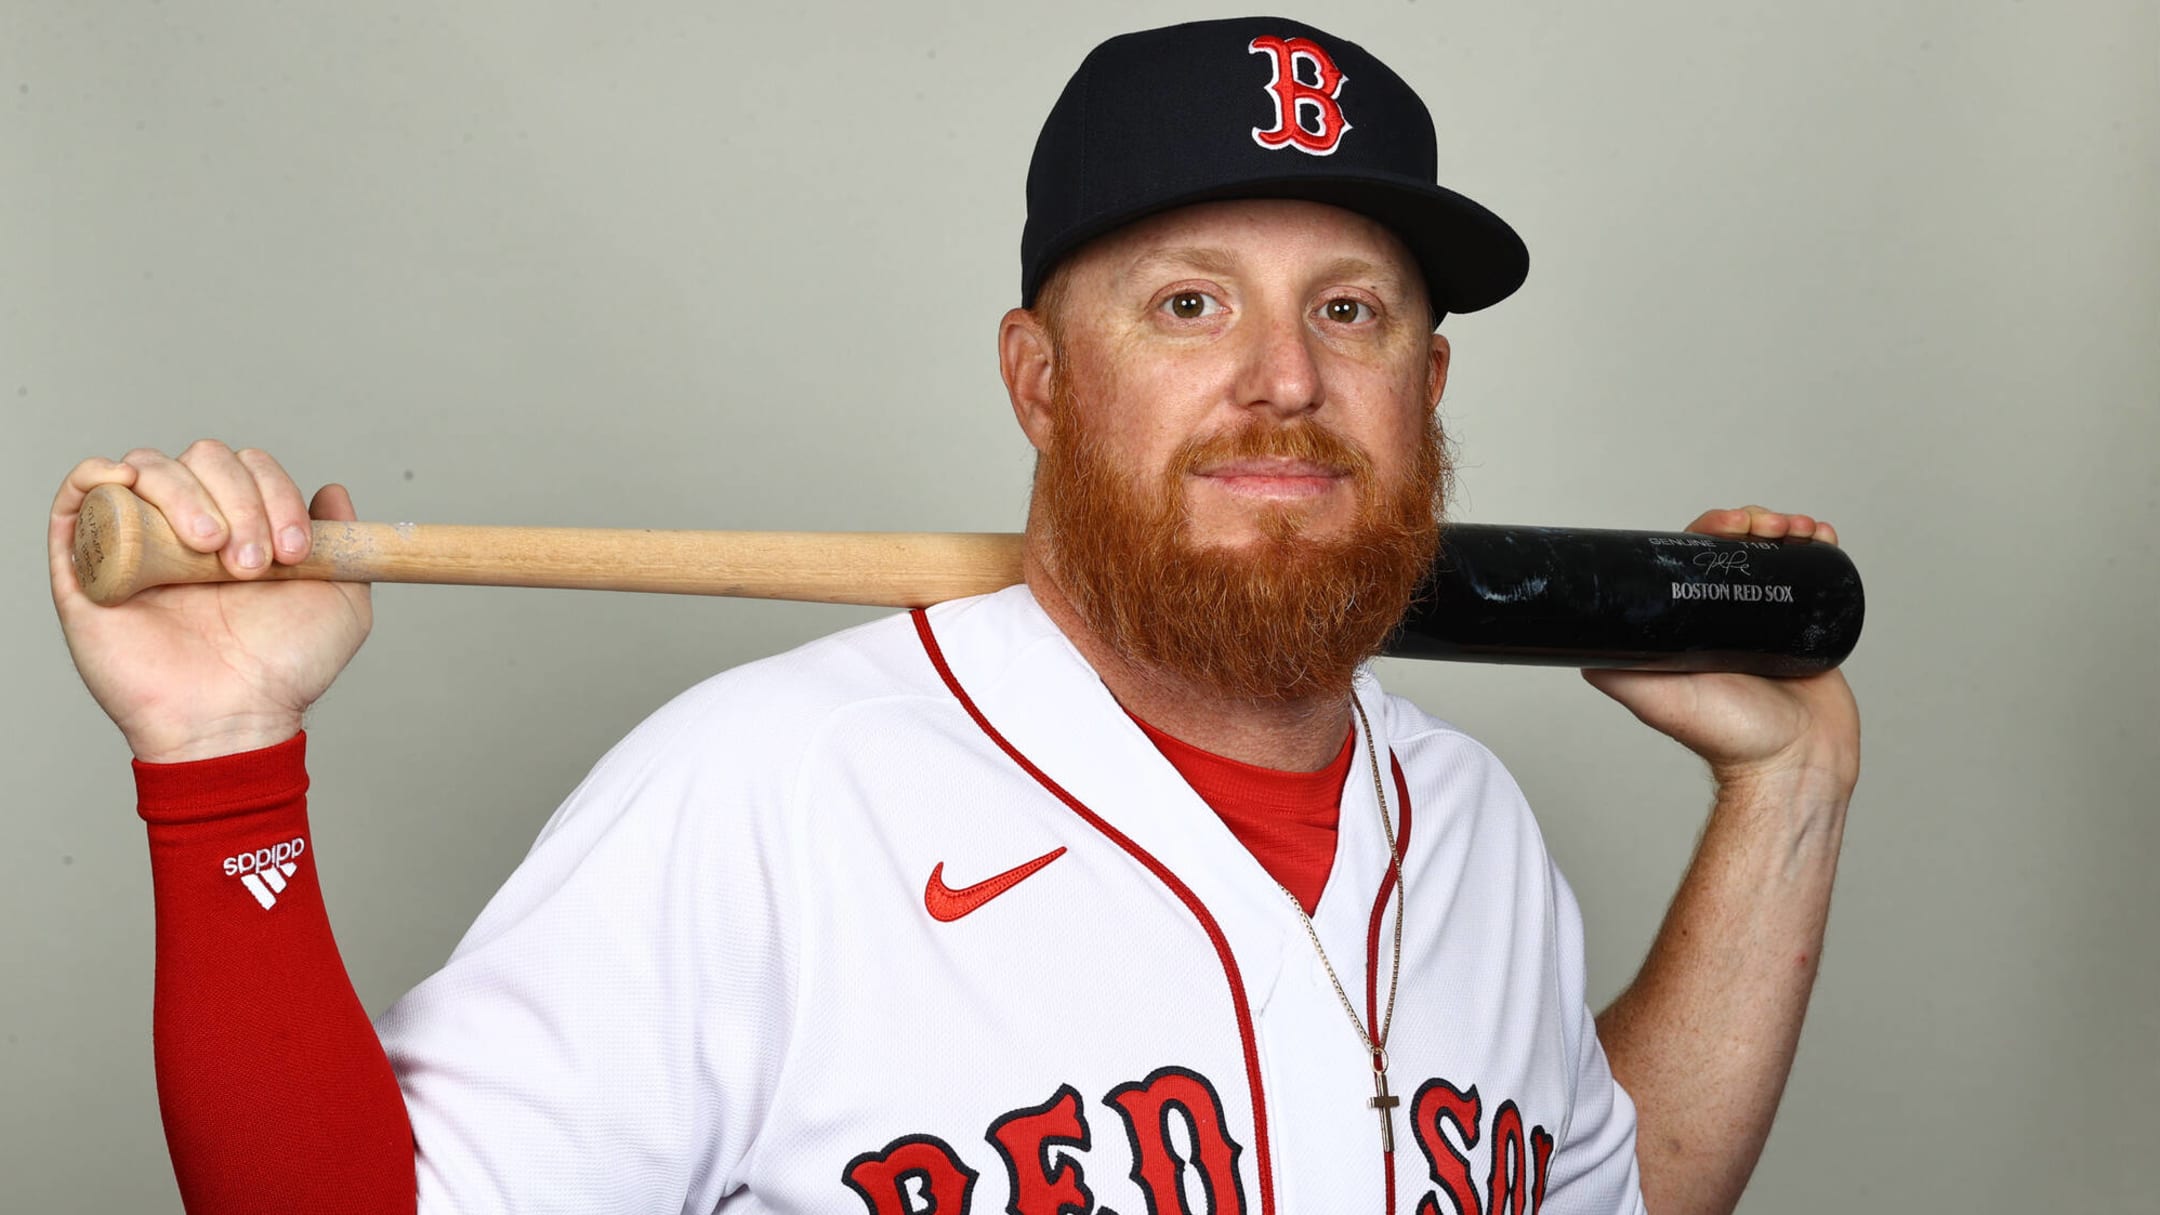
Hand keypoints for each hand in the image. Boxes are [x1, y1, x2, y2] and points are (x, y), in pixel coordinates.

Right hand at [48, 442, 373, 763]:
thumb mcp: (341, 602)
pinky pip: (77, 497)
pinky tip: (125, 484)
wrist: (235, 718)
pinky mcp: (87, 567)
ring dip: (186, 496)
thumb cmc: (286, 670)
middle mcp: (187, 527)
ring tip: (210, 552)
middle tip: (253, 564)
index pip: (250, 468)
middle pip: (202, 459)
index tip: (295, 549)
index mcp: (242, 526)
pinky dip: (96, 474)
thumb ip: (343, 542)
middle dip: (239, 500)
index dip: (275, 493)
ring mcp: (137, 542)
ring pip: (148, 469)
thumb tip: (331, 491)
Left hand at [1581, 507, 1859, 798]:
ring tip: (1803, 529)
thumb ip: (1618, 675)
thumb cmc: (1730, 739)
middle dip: (1754, 523)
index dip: (1711, 532)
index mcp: (1691, 626)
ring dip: (1788, 529)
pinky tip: (1824, 536)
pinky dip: (1820, 549)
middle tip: (1767, 523)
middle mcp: (1728, 620)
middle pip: (1737, 551)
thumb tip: (1578, 648)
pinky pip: (1816, 579)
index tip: (1731, 524)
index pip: (1692, 560)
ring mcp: (1771, 621)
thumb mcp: (1659, 701)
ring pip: (1777, 557)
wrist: (1795, 765)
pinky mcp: (1809, 629)